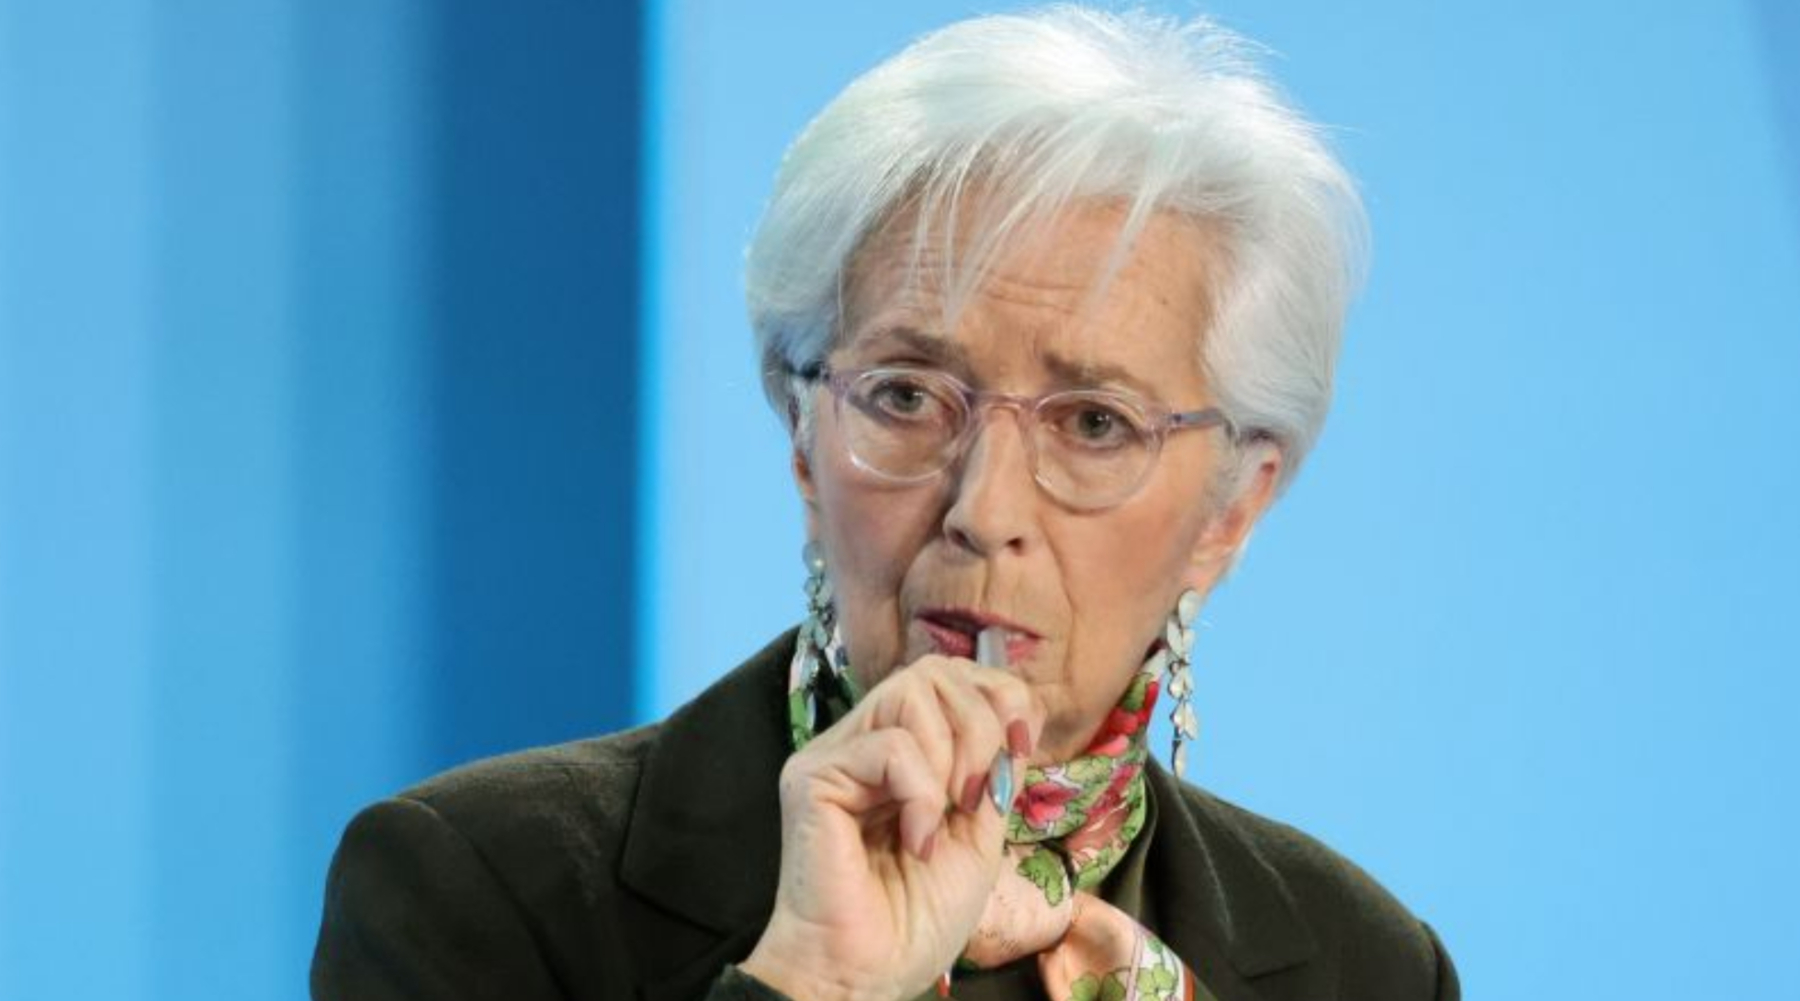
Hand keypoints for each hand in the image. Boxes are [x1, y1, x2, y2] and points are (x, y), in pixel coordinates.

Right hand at [740, 655, 1041, 1000]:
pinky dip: (921, 793)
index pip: (952, 675)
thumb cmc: (916, 920)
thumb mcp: (980, 834)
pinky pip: (890, 746)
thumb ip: (994, 771)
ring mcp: (836, 755)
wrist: (868, 977)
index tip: (1023, 747)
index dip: (1000, 695)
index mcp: (903, 752)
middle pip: (934, 671)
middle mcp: (863, 741)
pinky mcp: (813, 777)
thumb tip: (1017, 718)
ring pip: (911, 690)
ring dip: (953, 755)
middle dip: (982, 724)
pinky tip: (914, 841)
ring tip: (945, 818)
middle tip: (978, 796)